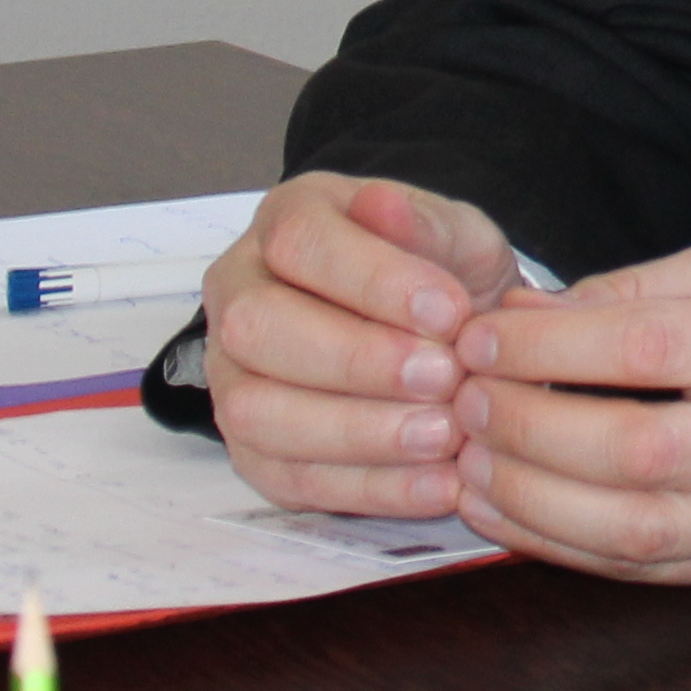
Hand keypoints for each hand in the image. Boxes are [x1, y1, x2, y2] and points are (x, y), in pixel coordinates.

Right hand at [199, 172, 527, 517]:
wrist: (447, 334)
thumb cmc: (442, 275)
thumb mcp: (456, 234)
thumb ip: (426, 224)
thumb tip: (381, 203)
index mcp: (286, 223)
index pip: (299, 242)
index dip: (372, 280)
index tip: (450, 312)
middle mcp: (239, 295)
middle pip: (257, 329)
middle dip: (355, 360)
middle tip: (445, 377)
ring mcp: (233, 376)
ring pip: (255, 412)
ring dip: (355, 431)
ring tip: (444, 435)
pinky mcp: (253, 450)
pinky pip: (287, 477)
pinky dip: (367, 487)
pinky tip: (437, 485)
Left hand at [444, 244, 690, 584]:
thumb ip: (649, 289)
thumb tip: (532, 318)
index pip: (645, 347)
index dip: (544, 347)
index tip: (481, 338)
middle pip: (629, 447)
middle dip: (524, 426)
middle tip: (463, 402)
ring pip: (632, 527)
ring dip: (529, 501)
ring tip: (470, 464)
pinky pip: (649, 570)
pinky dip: (567, 548)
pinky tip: (518, 516)